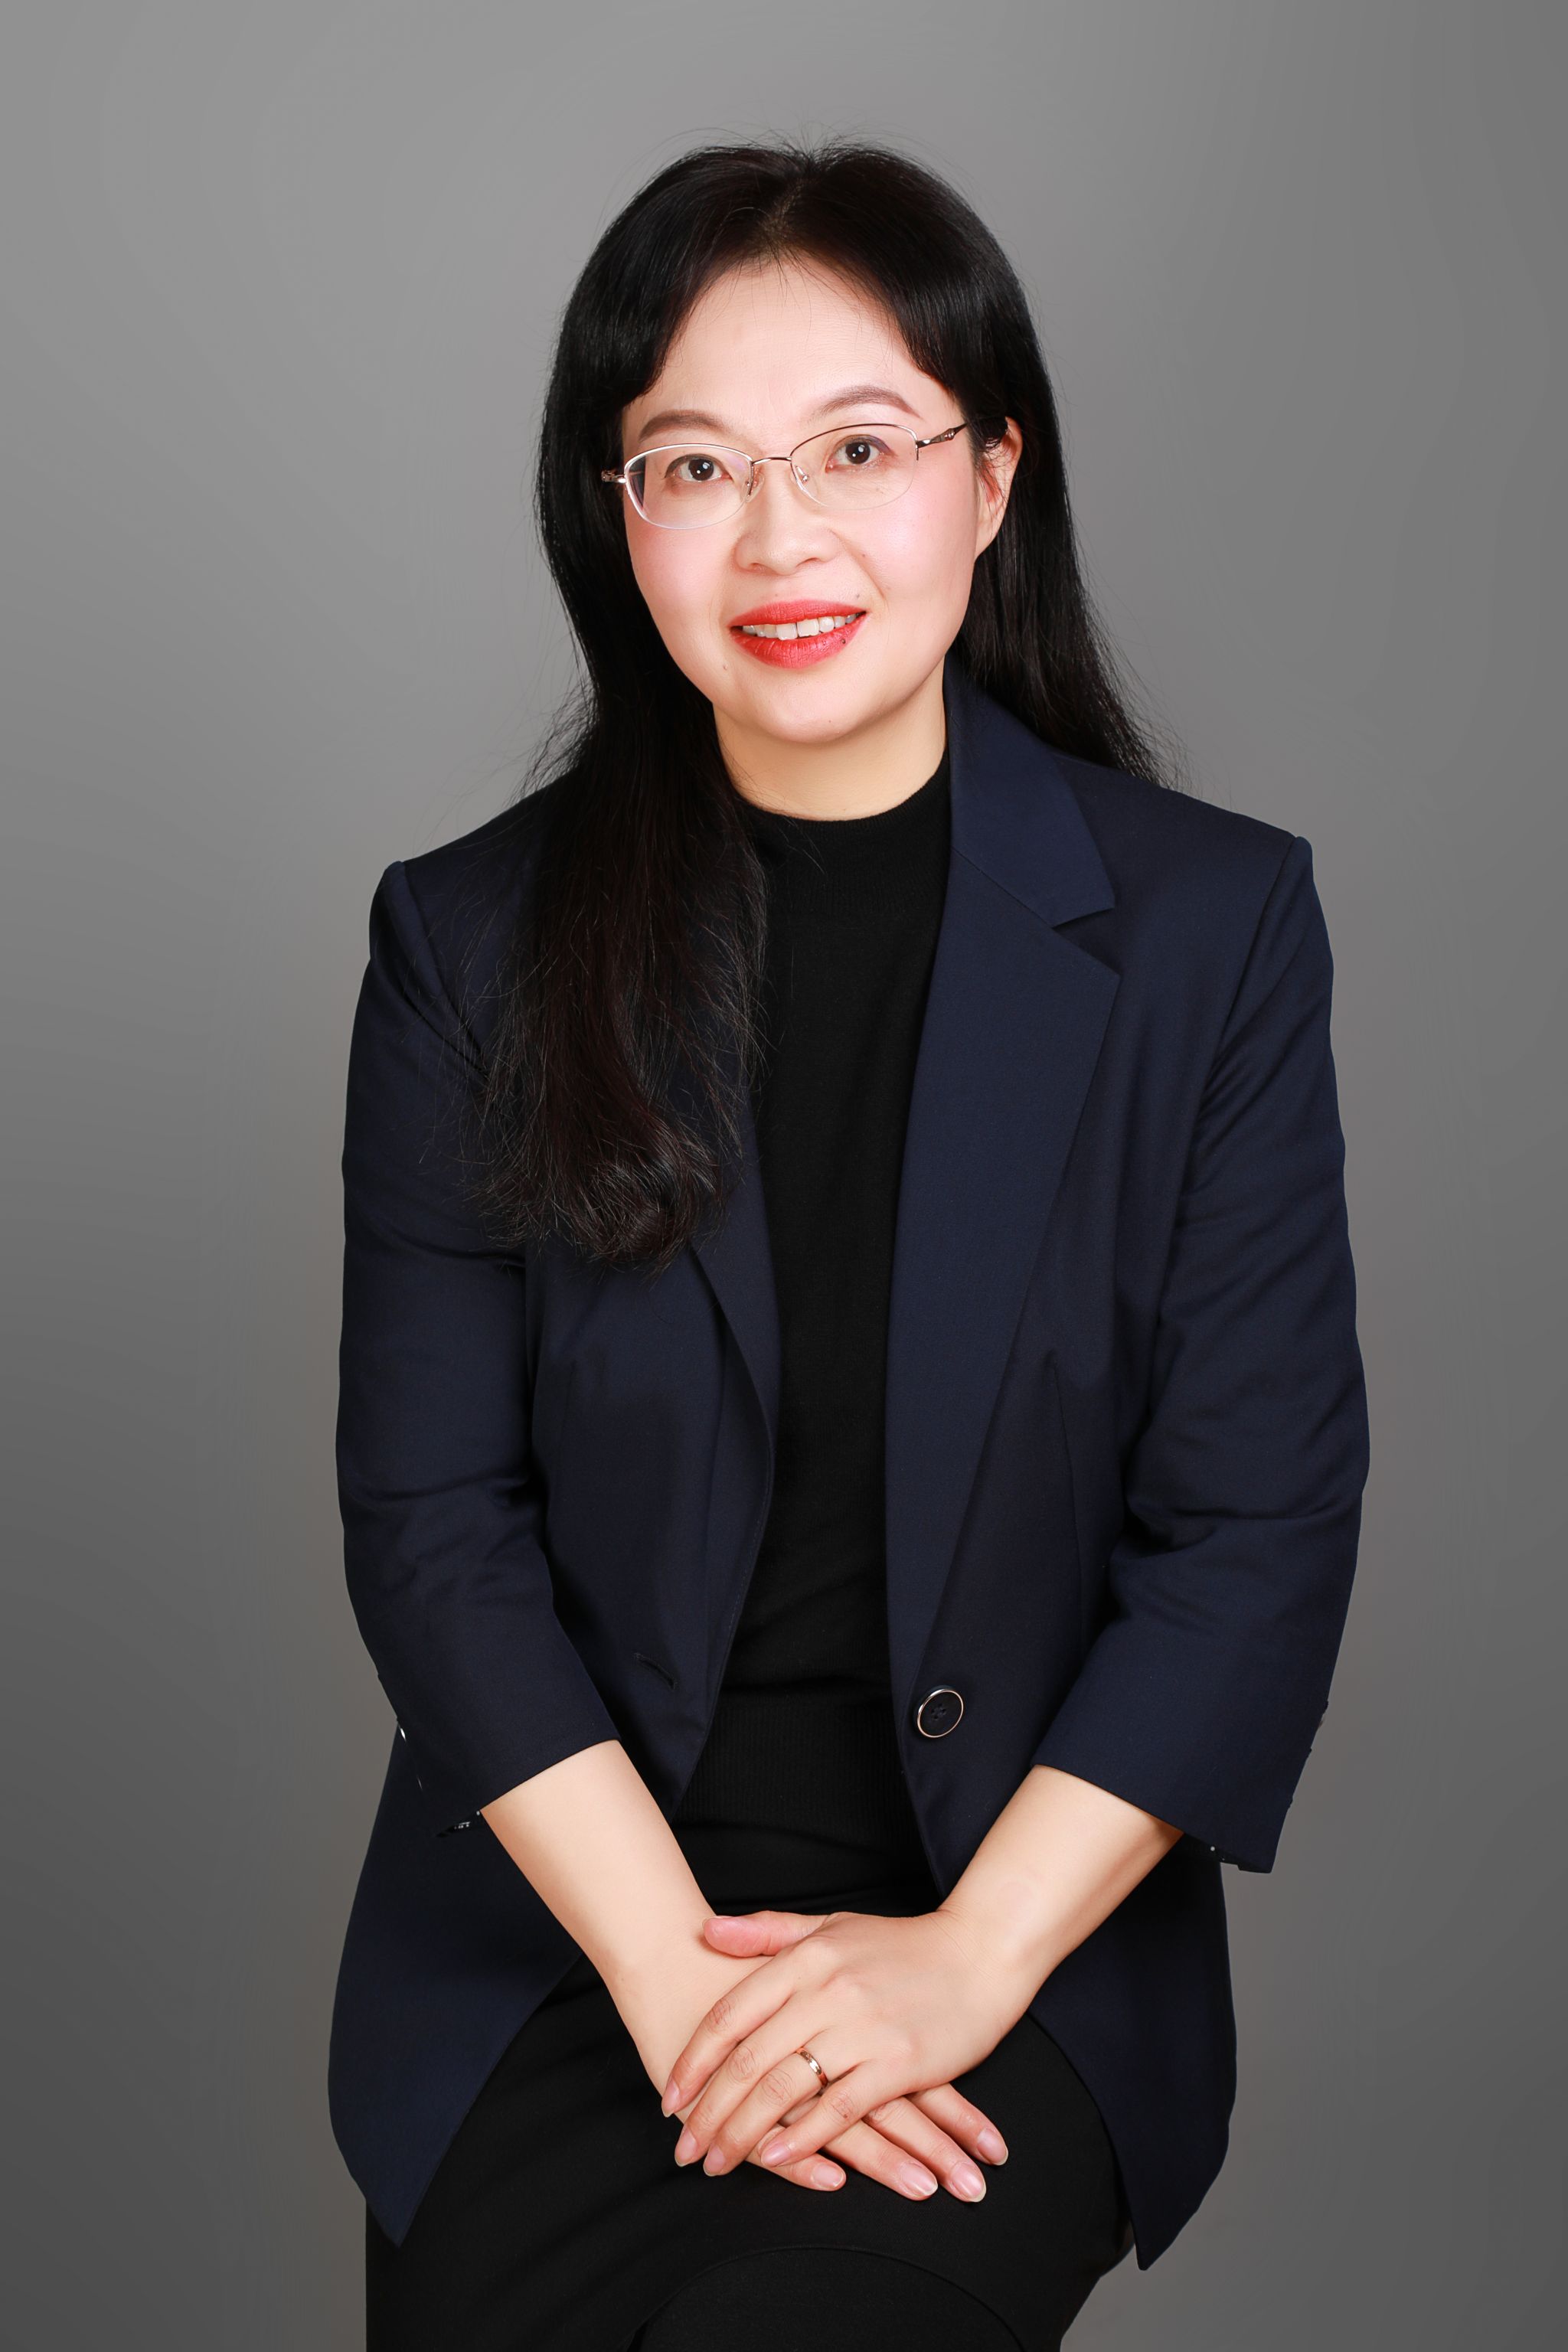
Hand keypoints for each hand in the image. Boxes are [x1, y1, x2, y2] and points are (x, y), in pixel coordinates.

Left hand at [660, 1903, 1032, 2185]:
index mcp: (807, 1958)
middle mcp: (827, 1990)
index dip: (695, 2060)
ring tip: (716, 2161)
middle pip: (750, 2059)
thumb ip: (767, 1932)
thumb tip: (706, 1931)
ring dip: (743, 2132)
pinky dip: (802, 2137)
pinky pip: (838, 2108)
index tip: (669, 2097)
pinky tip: (774, 2157)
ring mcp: (863, 2027)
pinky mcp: (898, 2062)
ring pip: (785, 2088)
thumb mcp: (831, 1926)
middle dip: (709, 2110)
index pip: (732, 2014)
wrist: (981, 1952)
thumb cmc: (902, 1944)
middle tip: (683, 2147)